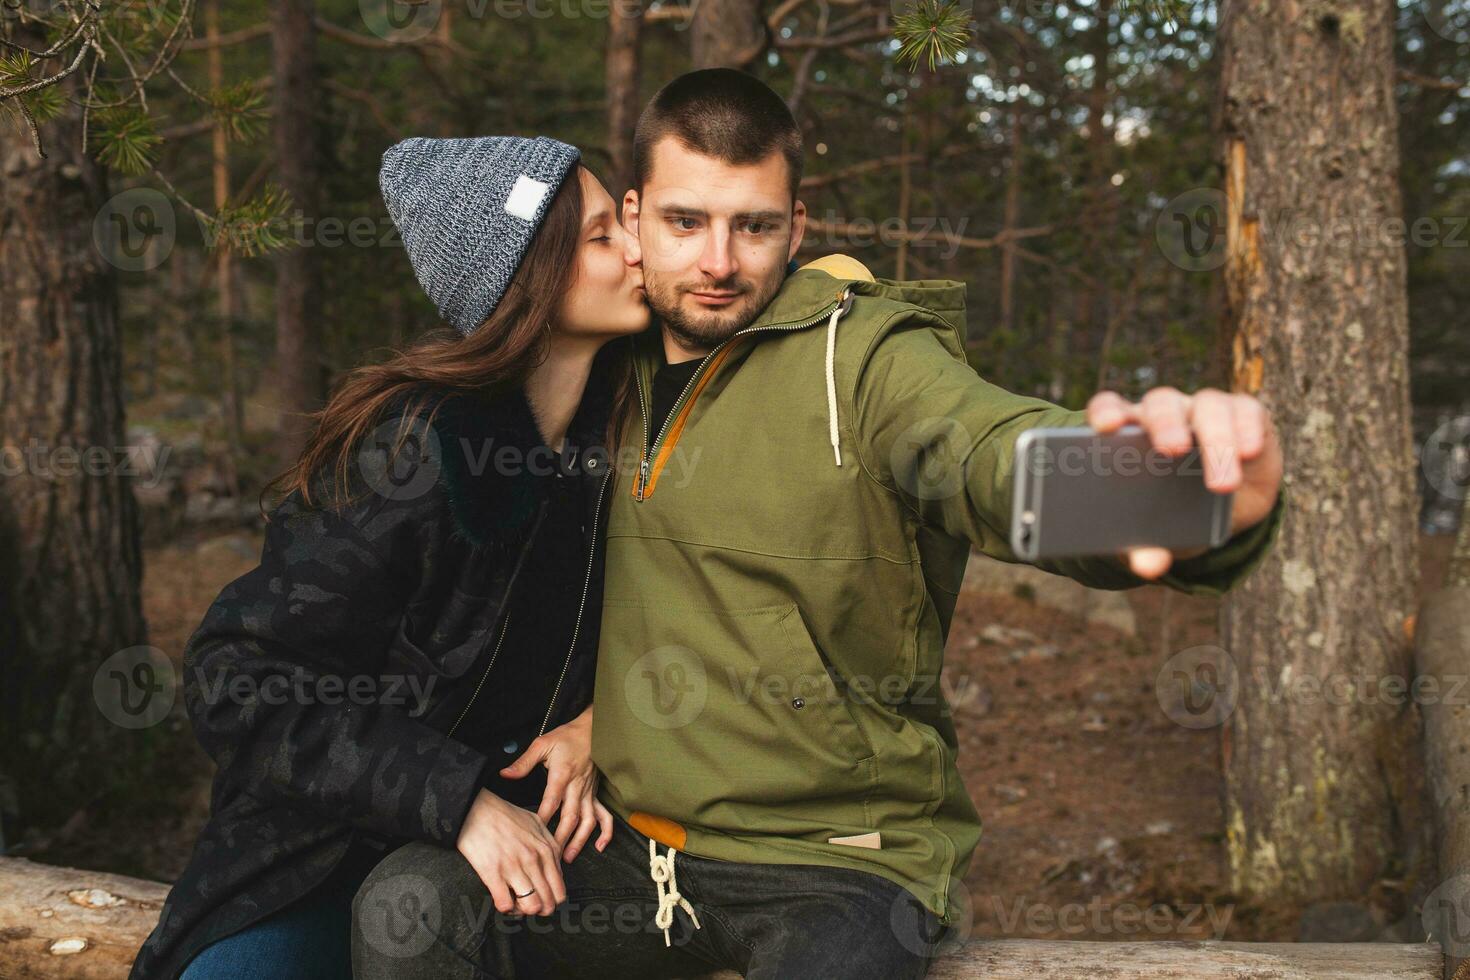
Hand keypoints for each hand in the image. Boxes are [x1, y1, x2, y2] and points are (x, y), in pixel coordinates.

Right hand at [455, 788, 565, 916]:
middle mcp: (534, 859)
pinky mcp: (493, 872)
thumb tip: (556, 865)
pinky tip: (502, 899)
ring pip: (531, 906)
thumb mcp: (536, 823)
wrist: (476, 809)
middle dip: (539, 910)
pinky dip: (505, 908)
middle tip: (528, 905)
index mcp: (547, 849)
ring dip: (523, 911)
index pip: (559, 890)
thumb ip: (550, 843)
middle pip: (548, 902)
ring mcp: (514, 866)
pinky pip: (505, 904)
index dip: (551, 901)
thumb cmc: (504, 815)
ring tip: (515, 903)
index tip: (541, 899)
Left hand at [500, 704, 613, 862]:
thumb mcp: (542, 744)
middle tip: (550, 857)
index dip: (543, 819)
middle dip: (560, 838)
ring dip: (579, 841)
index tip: (534, 836)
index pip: (551, 802)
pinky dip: (605, 832)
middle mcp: (577, 787)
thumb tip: (505, 774)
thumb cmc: (567, 736)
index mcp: (562, 775)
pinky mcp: (595, 794)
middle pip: (570, 817)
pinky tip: (599, 846)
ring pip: (587, 821)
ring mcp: (588, 793)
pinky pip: (604, 815)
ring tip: (568, 857)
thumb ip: (523, 762)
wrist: (592, 730)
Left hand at [1086, 386, 1283, 579]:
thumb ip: (1144, 547)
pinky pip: (1246, 411)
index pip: (1109, 408)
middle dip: (1165, 424)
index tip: (1106, 427)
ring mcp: (1204, 408)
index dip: (1106, 412)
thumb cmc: (1172, 512)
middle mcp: (1164, 413)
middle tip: (1171, 450)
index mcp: (1128, 434)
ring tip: (1222, 483)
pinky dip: (1248, 429)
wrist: (1223, 509)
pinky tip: (1249, 452)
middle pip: (1160, 404)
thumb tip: (1147, 566)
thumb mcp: (1156, 532)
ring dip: (1216, 440)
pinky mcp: (1243, 413)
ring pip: (1208, 407)